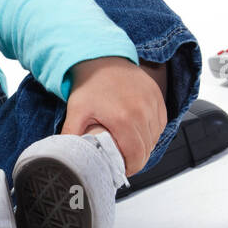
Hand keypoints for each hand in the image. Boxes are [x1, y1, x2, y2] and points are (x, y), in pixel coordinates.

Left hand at [63, 56, 167, 174]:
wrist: (101, 58)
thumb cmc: (89, 84)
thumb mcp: (75, 112)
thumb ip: (71, 136)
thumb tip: (67, 157)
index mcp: (123, 119)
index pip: (136, 156)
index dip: (130, 168)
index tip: (122, 169)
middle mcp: (142, 112)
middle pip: (147, 149)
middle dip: (136, 159)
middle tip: (124, 160)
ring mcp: (152, 103)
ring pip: (155, 137)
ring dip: (145, 145)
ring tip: (130, 146)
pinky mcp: (157, 97)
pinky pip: (161, 123)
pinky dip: (152, 131)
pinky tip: (140, 131)